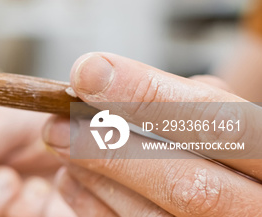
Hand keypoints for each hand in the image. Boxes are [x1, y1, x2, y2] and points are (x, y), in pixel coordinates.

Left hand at [45, 52, 261, 215]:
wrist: (239, 201)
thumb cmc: (231, 153)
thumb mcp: (232, 120)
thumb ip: (189, 102)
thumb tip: (108, 80)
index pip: (222, 126)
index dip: (151, 98)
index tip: (90, 73)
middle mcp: (258, 209)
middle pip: (186, 185)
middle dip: (112, 148)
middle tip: (59, 122)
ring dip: (95, 176)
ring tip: (60, 143)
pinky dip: (91, 203)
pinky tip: (72, 176)